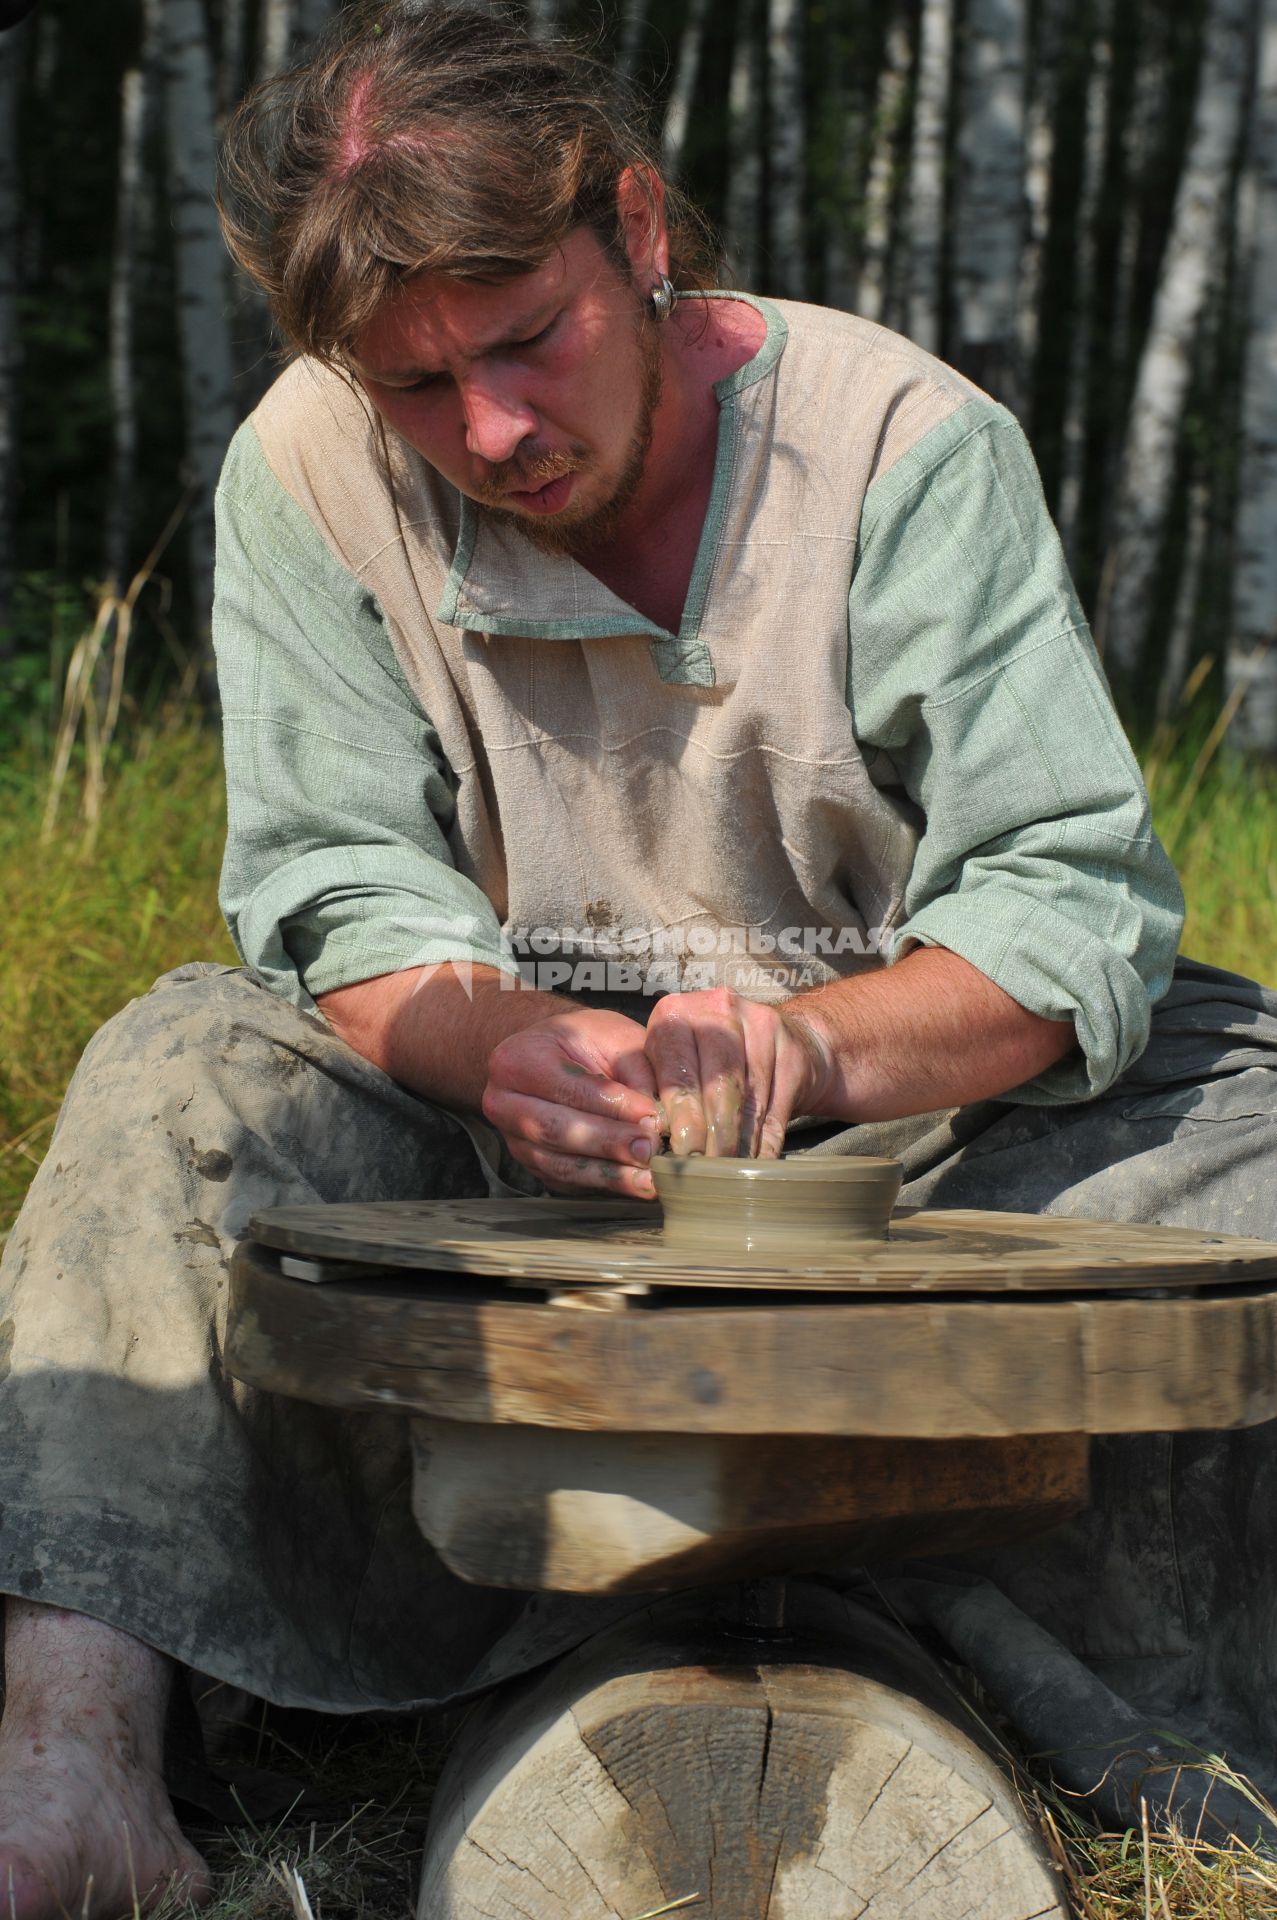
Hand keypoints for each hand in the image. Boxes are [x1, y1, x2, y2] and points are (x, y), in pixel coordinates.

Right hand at [481, 1006, 665, 1197]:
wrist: (552, 1054)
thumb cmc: (584, 1041)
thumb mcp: (613, 1036)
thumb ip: (636, 1070)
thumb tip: (657, 1115)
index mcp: (517, 1059)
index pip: (570, 1090)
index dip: (614, 1107)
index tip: (652, 1116)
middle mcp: (504, 1103)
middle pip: (558, 1131)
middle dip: (609, 1143)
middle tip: (650, 1150)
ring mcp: (514, 1138)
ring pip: (560, 1164)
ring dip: (609, 1175)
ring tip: (649, 1177)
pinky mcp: (531, 1163)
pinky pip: (566, 1181)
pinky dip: (603, 1184)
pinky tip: (635, 1183)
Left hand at [642, 987, 829, 1157]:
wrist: (778, 1037)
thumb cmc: (709, 1059)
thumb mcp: (675, 1062)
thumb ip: (659, 1091)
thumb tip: (650, 1141)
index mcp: (676, 1014)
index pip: (677, 1073)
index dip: (681, 1120)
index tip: (680, 1157)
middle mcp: (718, 1011)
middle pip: (715, 1086)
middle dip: (710, 1136)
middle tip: (705, 1171)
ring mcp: (760, 1025)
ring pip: (747, 1100)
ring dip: (737, 1145)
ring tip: (727, 1174)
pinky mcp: (791, 1048)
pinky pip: (776, 1107)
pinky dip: (765, 1143)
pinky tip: (756, 1164)